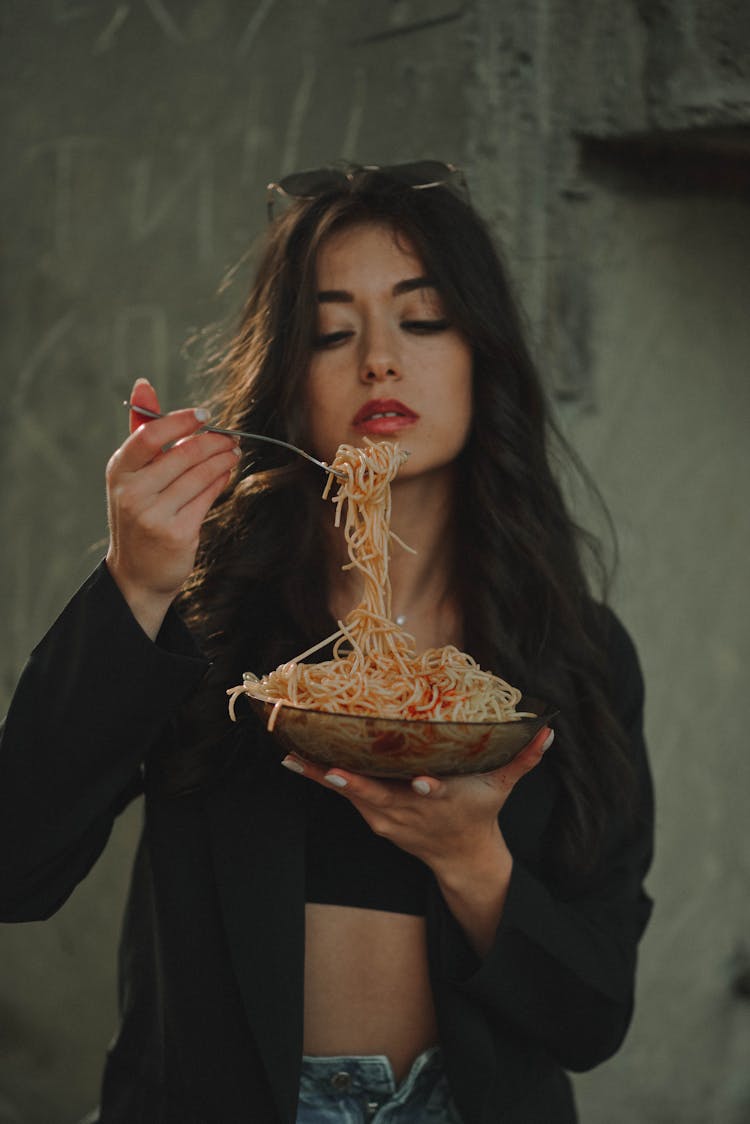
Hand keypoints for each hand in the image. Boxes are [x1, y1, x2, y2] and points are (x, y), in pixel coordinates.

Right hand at [105, 377, 239, 637]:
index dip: (181, 421)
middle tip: (231, 436)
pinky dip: (222, 480)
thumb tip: (143, 384)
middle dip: (213, 442)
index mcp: (119, 470)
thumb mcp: (132, 473)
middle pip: (183, 454)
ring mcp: (153, 515)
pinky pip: (207, 497)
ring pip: (200, 475)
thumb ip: (141, 429)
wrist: (137, 573)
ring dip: (223, 459)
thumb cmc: (139, 512)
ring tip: (234, 451)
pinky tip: (228, 472)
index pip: (150, 435)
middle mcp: (132, 492)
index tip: (205, 416)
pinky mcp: (176, 533)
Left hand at [281, 724, 553, 876]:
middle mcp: (410, 811)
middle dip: (353, 784)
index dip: (427, 791)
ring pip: (352, 795)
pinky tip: (296, 760)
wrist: (460, 858)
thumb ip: (523, 758)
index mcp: (442, 801)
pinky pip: (344, 795)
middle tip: (329, 768)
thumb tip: (549, 730)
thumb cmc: (479, 812)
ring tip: (294, 757)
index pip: (434, 795)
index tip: (422, 783)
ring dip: (322, 777)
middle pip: (378, 796)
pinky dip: (320, 778)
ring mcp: (387, 817)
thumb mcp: (502, 786)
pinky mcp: (372, 817)